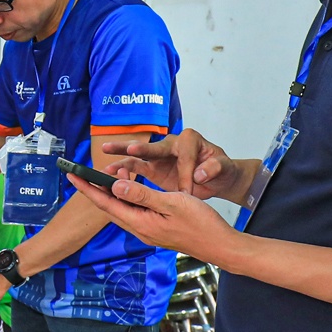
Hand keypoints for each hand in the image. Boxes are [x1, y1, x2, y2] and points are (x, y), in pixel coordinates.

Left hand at [66, 172, 238, 261]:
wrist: (220, 245)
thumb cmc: (201, 223)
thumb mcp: (171, 203)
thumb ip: (142, 195)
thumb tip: (114, 187)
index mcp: (140, 222)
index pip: (105, 203)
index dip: (87, 188)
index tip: (72, 174)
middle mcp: (140, 229)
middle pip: (110, 207)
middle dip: (95, 190)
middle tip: (84, 172)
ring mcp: (148, 231)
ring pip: (122, 210)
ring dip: (113, 193)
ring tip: (112, 175)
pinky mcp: (156, 230)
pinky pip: (134, 212)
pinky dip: (128, 198)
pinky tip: (132, 189)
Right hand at [97, 128, 245, 202]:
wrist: (218, 177)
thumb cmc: (221, 169)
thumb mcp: (224, 167)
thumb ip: (214, 168)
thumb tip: (200, 174)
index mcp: (190, 140)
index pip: (184, 156)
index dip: (184, 173)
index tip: (187, 191)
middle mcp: (171, 144)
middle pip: (153, 147)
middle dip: (141, 149)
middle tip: (130, 149)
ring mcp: (160, 156)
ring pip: (139, 155)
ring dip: (123, 158)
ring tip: (107, 159)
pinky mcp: (153, 168)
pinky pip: (136, 168)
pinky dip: (124, 171)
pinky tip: (110, 174)